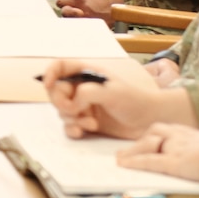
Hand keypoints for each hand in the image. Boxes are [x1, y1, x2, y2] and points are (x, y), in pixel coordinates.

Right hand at [40, 55, 191, 139]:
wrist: (149, 120)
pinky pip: (69, 125)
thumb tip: (71, 104)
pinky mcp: (86, 122)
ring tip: (90, 123)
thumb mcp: (112, 92)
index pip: (60, 66)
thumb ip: (87, 93)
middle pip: (56, 92)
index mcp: (87, 73)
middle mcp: (82, 88)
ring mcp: (83, 106)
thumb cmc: (135, 100)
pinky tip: (82, 131)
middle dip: (61, 103)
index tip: (49, 85)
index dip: (50, 73)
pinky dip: (72, 129)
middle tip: (73, 110)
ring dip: (71, 118)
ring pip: (61, 111)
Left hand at [117, 123, 198, 184]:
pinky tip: (124, 164)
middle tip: (126, 150)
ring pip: (148, 145)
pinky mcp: (175, 162)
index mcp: (191, 133)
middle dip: (139, 142)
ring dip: (132, 152)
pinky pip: (150, 161)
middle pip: (154, 134)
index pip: (167, 130)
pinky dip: (135, 162)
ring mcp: (176, 148)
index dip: (154, 135)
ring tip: (120, 159)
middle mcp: (180, 137)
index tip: (148, 139)